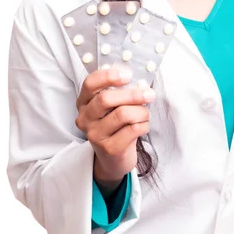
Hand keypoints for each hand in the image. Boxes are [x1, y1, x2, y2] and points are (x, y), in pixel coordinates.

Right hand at [75, 66, 155, 190]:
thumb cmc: (116, 125)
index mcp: (84, 102)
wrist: (114, 158)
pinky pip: (133, 129)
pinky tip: (144, 125)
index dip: (108, 76)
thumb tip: (140, 79)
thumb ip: (119, 91)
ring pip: (123, 114)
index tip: (128, 75)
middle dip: (132, 94)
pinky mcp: (109, 149)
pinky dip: (144, 124)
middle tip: (149, 94)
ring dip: (142, 111)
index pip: (90, 84)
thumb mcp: (112, 106)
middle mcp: (85, 118)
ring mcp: (95, 135)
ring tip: (146, 113)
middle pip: (106, 99)